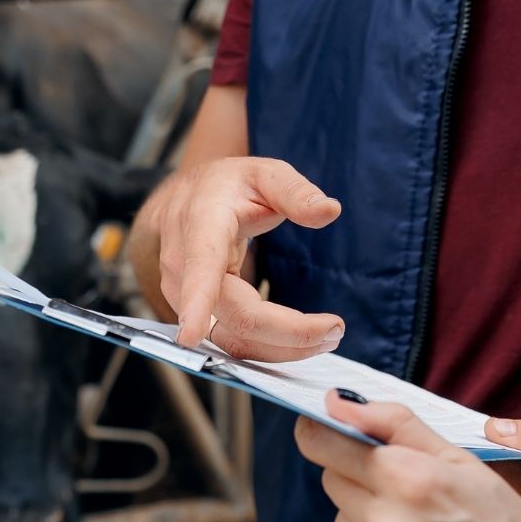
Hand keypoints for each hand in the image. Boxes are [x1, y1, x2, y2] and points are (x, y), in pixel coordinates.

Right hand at [131, 157, 344, 358]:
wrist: (188, 203)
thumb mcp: (265, 174)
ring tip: (327, 334)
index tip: (191, 334)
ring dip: (283, 347)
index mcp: (201, 227)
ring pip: (235, 340)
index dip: (196, 303)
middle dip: (289, 332)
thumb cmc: (227, 187)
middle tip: (336, 328)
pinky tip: (300, 338)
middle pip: (238, 318)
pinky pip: (234, 342)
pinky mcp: (199, 316)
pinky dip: (271, 347)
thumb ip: (296, 192)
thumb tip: (330, 210)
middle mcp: (184, 269)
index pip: (199, 269)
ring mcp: (186, 299)